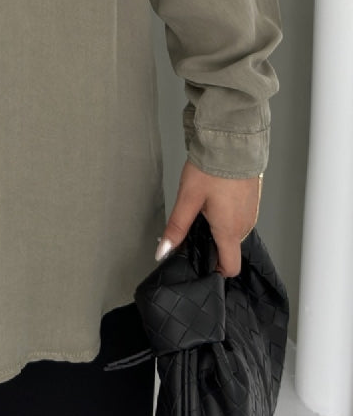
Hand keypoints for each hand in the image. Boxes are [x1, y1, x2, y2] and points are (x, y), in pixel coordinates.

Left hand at [154, 158, 262, 277]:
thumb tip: (163, 251)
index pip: (231, 267)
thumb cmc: (211, 170)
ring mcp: (251, 213)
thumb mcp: (187, 200)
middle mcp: (245, 225)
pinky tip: (215, 201)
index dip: (216, 271)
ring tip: (203, 211)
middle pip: (230, 249)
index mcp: (229, 230)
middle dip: (212, 245)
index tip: (201, 264)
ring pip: (234, 233)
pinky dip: (227, 217)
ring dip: (219, 229)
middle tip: (193, 230)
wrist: (231, 144)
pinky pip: (240, 218)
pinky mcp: (252, 201)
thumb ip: (177, 228)